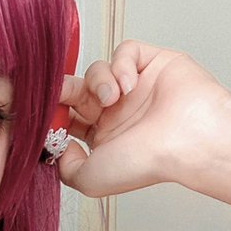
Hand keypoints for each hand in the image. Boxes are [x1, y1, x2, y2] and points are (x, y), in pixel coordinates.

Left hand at [56, 40, 230, 197]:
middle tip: (60, 91)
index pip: (67, 118)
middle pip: (78, 90)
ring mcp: (135, 88)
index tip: (44, 112)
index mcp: (103, 138)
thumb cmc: (146, 162)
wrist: (186, 141)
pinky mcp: (153, 63)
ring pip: (97, 69)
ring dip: (98, 81)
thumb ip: (65, 168)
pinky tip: (130, 84)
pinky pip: (125, 51)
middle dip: (65, 89)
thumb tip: (58, 149)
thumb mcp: (89, 179)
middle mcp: (117, 113)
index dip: (54, 112)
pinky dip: (122, 64)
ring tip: (112, 98)